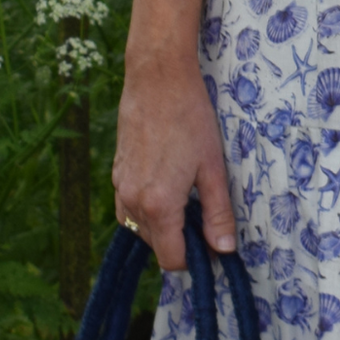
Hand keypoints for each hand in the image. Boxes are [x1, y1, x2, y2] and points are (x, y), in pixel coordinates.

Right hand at [111, 48, 235, 272]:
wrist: (157, 80)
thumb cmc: (190, 119)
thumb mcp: (212, 168)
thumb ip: (218, 213)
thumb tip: (224, 250)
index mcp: (158, 206)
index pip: (171, 259)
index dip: (195, 258)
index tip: (212, 244)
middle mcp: (132, 202)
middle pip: (155, 246)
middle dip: (180, 241)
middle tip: (204, 214)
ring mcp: (119, 187)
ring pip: (140, 228)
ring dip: (163, 224)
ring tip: (187, 195)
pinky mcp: (115, 174)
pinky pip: (128, 207)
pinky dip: (147, 208)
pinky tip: (167, 183)